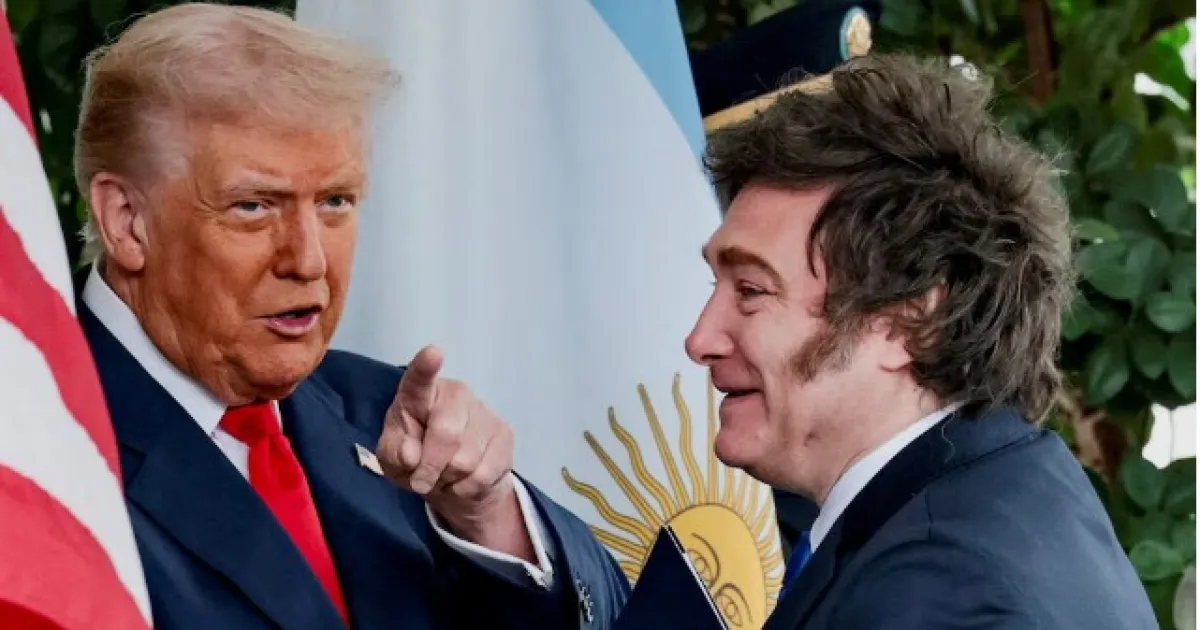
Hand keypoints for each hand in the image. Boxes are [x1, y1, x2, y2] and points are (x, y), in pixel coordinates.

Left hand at [376, 345, 532, 559]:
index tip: (434, 353)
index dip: (426, 366)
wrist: (451, 478)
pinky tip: (463, 479)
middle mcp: (456, 394)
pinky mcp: (504, 434)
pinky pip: (482, 474)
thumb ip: (394, 452)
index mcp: (420, 394)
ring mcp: (484, 412)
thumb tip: (411, 454)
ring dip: (448, 479)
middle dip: (430, 467)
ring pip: (465, 461)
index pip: (420, 379)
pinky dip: (466, 488)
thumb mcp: (392, 457)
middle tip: (421, 480)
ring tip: (444, 475)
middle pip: (446, 434)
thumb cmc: (415, 458)